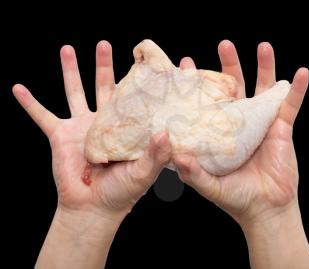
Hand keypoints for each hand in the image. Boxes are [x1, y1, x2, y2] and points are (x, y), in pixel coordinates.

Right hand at [13, 41, 170, 268]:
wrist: (93, 208)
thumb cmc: (122, 192)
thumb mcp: (143, 173)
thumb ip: (156, 154)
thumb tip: (166, 132)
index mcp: (124, 127)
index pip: (133, 98)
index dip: (137, 81)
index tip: (143, 61)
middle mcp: (103, 121)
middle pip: (102, 86)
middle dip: (102, 65)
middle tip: (104, 44)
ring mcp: (80, 126)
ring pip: (73, 92)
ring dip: (70, 71)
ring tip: (67, 49)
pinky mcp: (60, 136)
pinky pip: (42, 116)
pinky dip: (30, 103)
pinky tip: (18, 88)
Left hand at [176, 40, 308, 268]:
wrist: (263, 210)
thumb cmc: (235, 197)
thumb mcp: (209, 185)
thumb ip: (193, 173)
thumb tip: (177, 156)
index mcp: (220, 131)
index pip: (208, 100)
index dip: (199, 83)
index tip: (187, 64)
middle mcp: (240, 123)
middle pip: (236, 87)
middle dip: (231, 66)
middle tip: (224, 44)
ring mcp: (262, 124)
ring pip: (264, 89)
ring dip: (265, 67)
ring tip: (263, 45)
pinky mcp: (282, 130)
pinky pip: (291, 106)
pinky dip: (297, 89)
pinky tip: (301, 73)